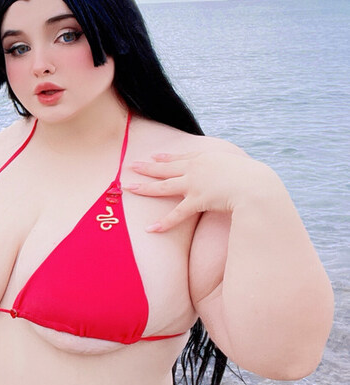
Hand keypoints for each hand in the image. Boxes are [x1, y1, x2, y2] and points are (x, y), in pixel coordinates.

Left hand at [123, 142, 280, 232]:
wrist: (255, 184)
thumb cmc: (253, 176)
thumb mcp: (240, 165)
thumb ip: (232, 167)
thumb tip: (235, 171)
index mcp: (207, 158)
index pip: (182, 156)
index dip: (166, 157)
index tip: (154, 156)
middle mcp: (196, 169)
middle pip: (166, 167)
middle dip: (148, 167)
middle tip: (132, 166)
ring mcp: (194, 184)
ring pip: (164, 186)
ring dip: (145, 187)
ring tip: (128, 188)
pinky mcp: (197, 201)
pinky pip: (176, 214)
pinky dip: (163, 223)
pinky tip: (150, 228)